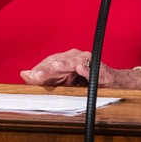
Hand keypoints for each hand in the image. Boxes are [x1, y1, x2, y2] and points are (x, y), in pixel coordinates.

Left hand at [20, 49, 140, 88]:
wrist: (116, 84)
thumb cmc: (88, 82)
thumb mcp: (66, 82)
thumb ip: (47, 79)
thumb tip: (24, 74)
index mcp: (68, 60)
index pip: (50, 62)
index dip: (39, 70)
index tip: (27, 77)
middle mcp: (79, 58)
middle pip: (60, 61)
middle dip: (47, 69)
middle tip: (34, 76)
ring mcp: (91, 64)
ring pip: (75, 63)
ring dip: (65, 65)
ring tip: (54, 68)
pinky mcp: (103, 73)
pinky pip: (94, 71)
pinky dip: (87, 71)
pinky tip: (81, 70)